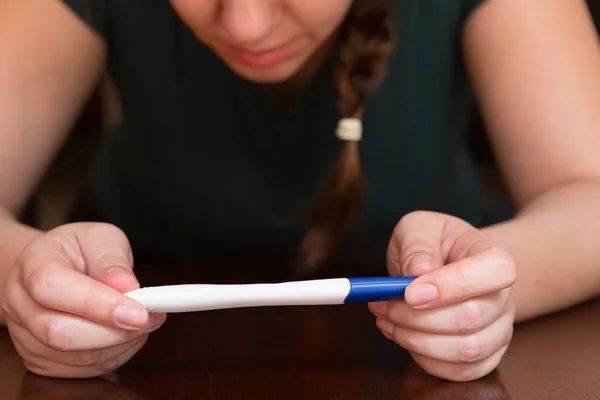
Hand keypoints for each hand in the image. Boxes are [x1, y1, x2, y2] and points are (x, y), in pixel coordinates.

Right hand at [1, 222, 165, 377]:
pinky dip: (114, 356)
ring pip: (74, 357)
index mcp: (31, 264)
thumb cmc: (79, 250)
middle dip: (114, 331)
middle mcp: (20, 302)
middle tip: (151, 318)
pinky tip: (127, 335)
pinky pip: (81, 370)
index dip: (97, 304)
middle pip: (59, 332)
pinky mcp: (41, 359)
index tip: (138, 311)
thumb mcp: (100, 238)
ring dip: (120, 344)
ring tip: (144, 323)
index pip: (52, 287)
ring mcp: (25, 335)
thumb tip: (127, 287)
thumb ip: (112, 260)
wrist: (57, 267)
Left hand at [369, 211, 515, 381]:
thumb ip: (418, 244)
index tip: (409, 293)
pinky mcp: (484, 357)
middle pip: (471, 319)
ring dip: (415, 339)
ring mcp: (498, 331)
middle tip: (381, 304)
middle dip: (416, 317)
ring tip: (386, 319)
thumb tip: (418, 272)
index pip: (494, 273)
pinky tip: (403, 336)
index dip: (452, 286)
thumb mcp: (419, 227)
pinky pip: (460, 372)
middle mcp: (504, 298)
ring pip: (465, 351)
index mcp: (495, 259)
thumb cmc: (434, 244)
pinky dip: (424, 358)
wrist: (447, 264)